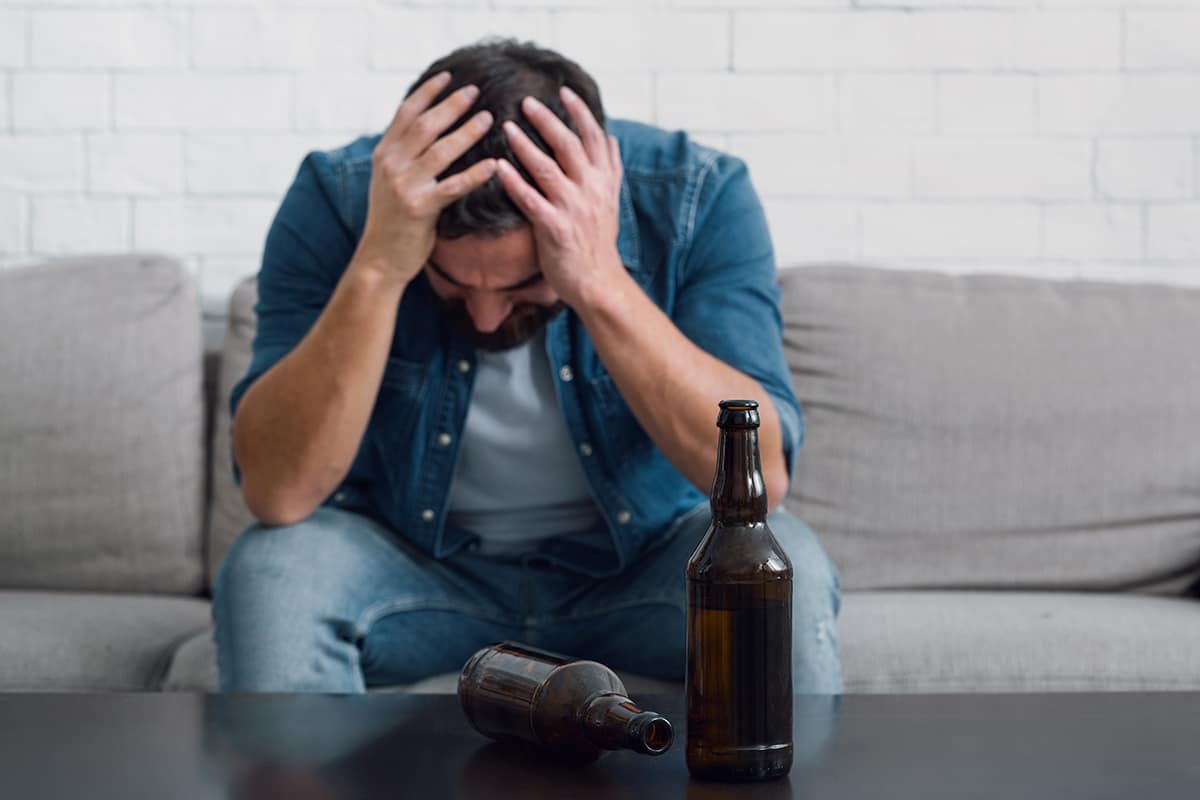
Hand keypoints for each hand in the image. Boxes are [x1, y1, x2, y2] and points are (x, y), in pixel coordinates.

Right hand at [353, 71, 497, 286]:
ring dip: (467, 132)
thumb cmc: (393, 220)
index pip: (405, 113)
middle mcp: (391, 164)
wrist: (380, 258)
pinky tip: (493, 165)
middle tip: (476, 90)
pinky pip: (453, 186)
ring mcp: (404, 186)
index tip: (448, 75)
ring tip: (489, 118)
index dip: (428, 92)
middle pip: (425, 125)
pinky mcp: (420, 208)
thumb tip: (427, 130)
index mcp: (384, 153)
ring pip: (440, 150)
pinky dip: (474, 174)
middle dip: (452, 105)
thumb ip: (405, 155)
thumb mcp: (391, 180)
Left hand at [495, 85, 624, 309]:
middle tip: (526, 101)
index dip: (580, 112)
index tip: (564, 91)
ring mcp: (574, 209)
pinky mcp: (556, 229)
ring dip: (525, 144)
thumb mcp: (612, 201)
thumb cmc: (598, 242)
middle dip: (547, 120)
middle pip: (569, 145)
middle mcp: (592, 190)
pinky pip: (530, 199)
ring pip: (548, 168)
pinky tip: (498, 167)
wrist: (599, 283)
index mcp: (605, 181)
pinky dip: (514, 181)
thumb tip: (610, 137)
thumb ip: (610, 168)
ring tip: (506, 127)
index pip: (595, 137)